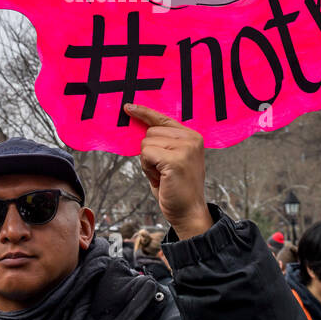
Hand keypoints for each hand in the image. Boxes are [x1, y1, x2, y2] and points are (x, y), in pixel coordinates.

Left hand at [124, 104, 210, 238]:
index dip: (144, 113)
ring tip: (163, 175)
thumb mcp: (173, 159)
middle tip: (163, 171)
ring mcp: (185, 148)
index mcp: (192, 136)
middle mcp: (191, 138)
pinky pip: (146, 155)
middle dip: (149, 153)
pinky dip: (147, 168)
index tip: (128, 107)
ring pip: (146, 144)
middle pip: (150, 133)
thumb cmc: (177, 188)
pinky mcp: (175, 160)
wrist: (189, 212)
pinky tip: (160, 178)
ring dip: (148, 162)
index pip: (163, 119)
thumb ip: (163, 143)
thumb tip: (140, 128)